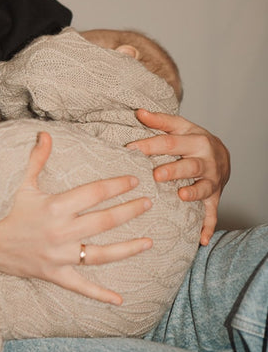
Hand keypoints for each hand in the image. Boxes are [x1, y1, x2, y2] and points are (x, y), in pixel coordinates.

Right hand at [0, 132, 152, 304]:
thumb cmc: (3, 210)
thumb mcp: (21, 183)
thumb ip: (37, 159)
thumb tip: (46, 134)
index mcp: (55, 207)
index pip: (95, 193)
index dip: (117, 185)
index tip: (134, 180)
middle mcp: (61, 232)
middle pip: (104, 221)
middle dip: (130, 211)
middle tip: (149, 203)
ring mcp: (59, 256)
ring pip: (101, 254)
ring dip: (127, 248)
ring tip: (149, 241)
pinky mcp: (54, 274)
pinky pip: (80, 287)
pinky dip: (100, 294)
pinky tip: (120, 300)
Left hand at [127, 109, 229, 245]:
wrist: (222, 154)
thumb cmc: (193, 140)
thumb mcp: (180, 127)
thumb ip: (159, 121)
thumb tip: (139, 112)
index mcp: (195, 141)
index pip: (169, 142)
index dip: (149, 145)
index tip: (129, 149)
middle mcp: (205, 161)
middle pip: (189, 165)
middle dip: (173, 170)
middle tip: (156, 175)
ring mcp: (212, 180)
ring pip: (204, 187)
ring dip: (193, 193)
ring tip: (182, 196)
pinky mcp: (215, 197)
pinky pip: (212, 213)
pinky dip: (207, 226)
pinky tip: (201, 239)